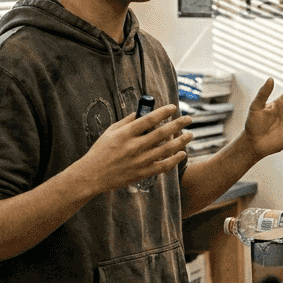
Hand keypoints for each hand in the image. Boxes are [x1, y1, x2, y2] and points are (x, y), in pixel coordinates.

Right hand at [75, 105, 192, 192]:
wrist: (92, 175)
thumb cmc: (100, 151)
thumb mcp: (110, 131)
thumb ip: (126, 121)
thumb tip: (142, 112)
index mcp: (125, 134)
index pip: (148, 119)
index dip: (163, 112)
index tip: (173, 107)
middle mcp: (134, 146)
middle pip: (161, 133)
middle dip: (177, 124)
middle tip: (189, 118)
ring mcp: (139, 161)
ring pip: (166, 149)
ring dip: (181, 141)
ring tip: (190, 134)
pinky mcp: (142, 173)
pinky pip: (163, 166)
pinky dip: (174, 160)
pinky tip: (182, 153)